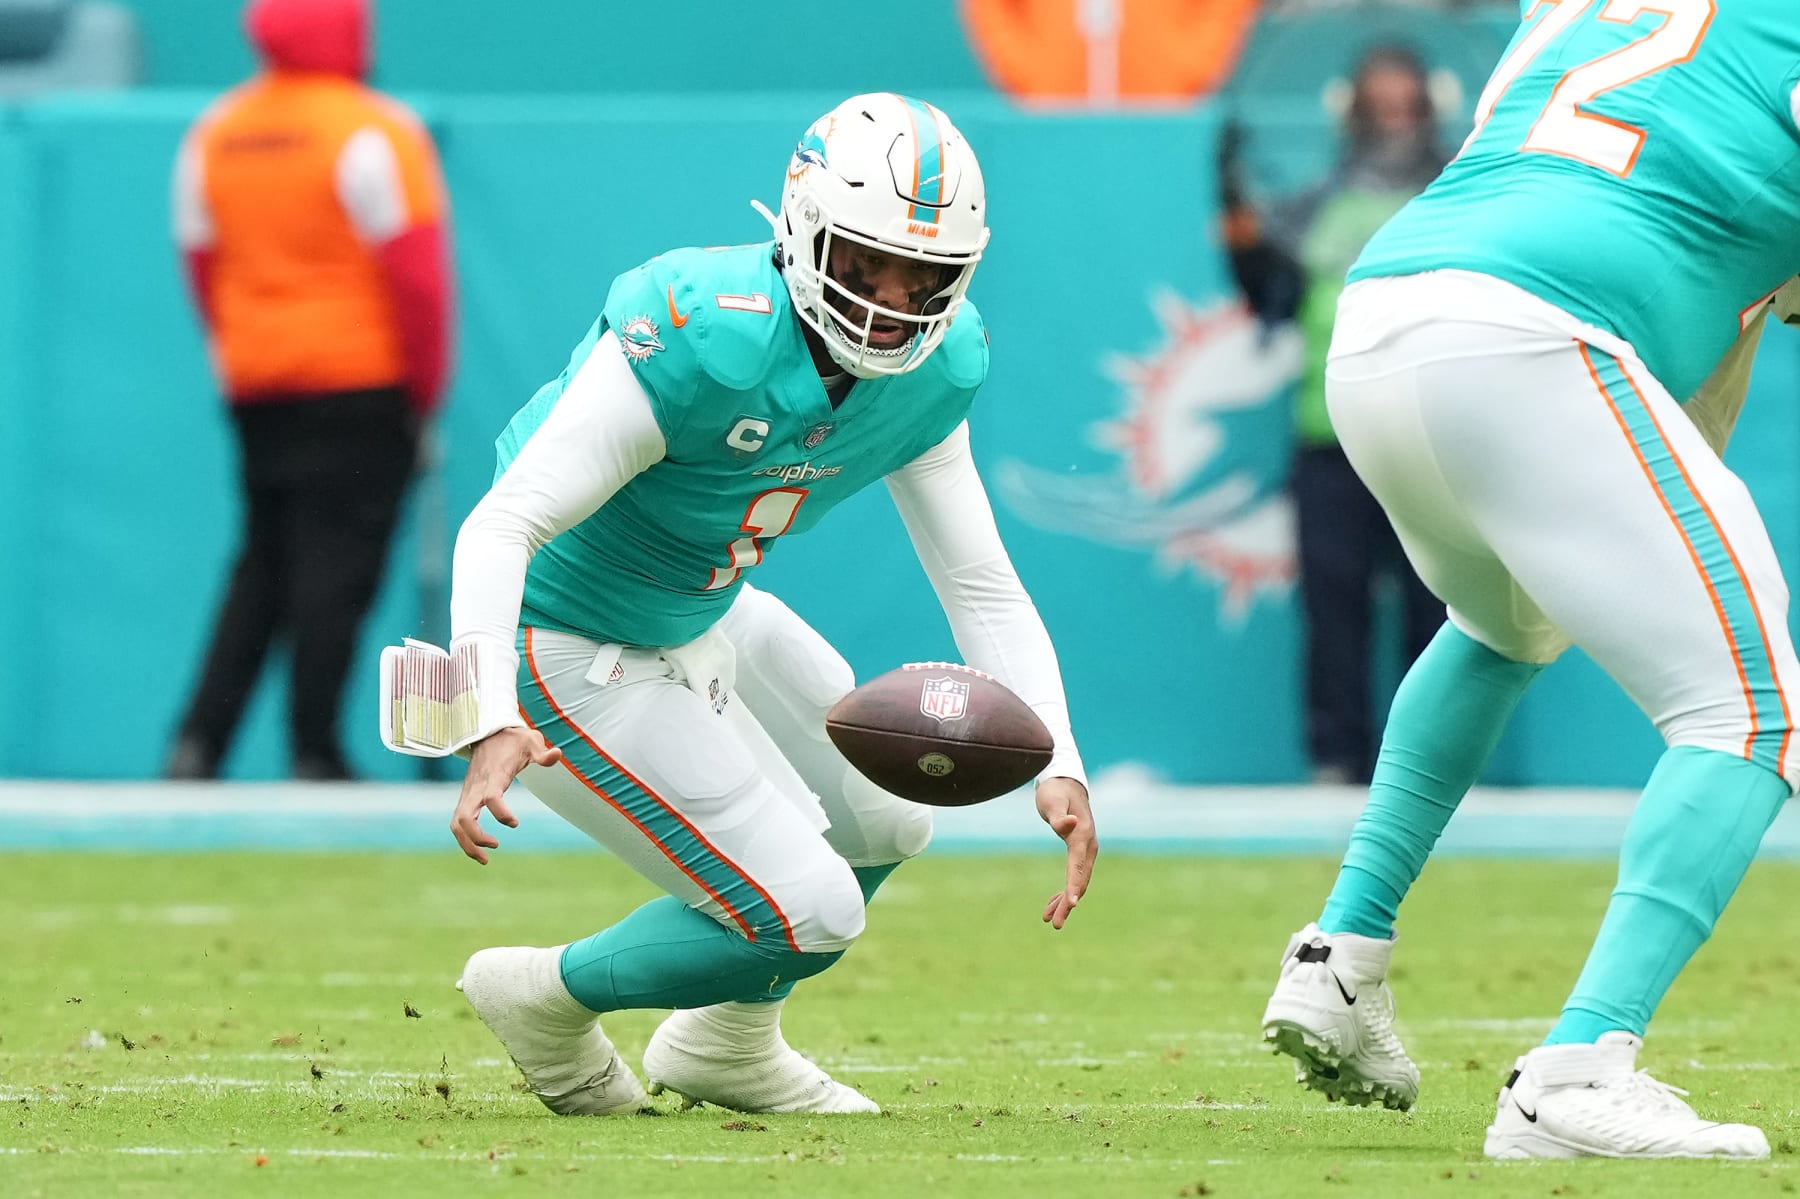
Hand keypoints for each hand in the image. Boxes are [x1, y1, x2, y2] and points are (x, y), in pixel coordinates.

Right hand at [450, 727, 562, 864]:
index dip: (501, 813)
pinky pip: (459, 823)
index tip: (515, 823)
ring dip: (467, 844)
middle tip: (496, 846)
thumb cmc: (513, 740)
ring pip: (457, 824)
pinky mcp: (466, 798)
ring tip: (485, 859)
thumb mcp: (531, 741)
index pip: (490, 797)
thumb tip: (557, 754)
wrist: (489, 732)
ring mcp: (468, 793)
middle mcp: (476, 787)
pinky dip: (465, 839)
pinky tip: (481, 850)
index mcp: (494, 776)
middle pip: (464, 817)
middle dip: (476, 837)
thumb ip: (542, 753)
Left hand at [1035, 776, 1095, 928]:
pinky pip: (1074, 877)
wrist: (1065, 783)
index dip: (1074, 886)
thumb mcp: (1053, 801)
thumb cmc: (1056, 791)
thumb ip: (1060, 816)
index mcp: (1082, 836)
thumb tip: (1071, 824)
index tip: (1071, 905)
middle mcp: (1088, 846)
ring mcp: (1085, 851)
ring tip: (1050, 920)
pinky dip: (1063, 892)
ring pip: (1078, 882)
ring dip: (1065, 902)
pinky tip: (1051, 904)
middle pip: (1080, 880)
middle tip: (1055, 924)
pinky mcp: (1078, 852)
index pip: (1078, 865)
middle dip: (1068, 903)